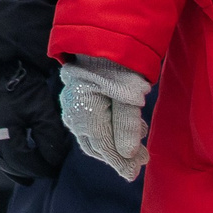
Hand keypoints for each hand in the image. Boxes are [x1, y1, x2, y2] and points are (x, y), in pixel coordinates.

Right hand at [0, 0, 72, 182]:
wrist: (4, 64)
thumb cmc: (26, 86)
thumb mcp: (43, 111)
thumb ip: (49, 138)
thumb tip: (54, 161)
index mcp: (5, 134)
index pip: (25, 161)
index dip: (42, 167)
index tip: (56, 169)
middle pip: (9, 164)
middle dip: (28, 172)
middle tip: (46, 175)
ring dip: (14, 169)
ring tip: (28, 176)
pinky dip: (6, 160)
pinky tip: (16, 160)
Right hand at [59, 56, 151, 182]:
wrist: (98, 39)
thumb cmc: (116, 65)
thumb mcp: (127, 96)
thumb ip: (127, 126)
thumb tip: (129, 155)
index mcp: (86, 116)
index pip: (105, 148)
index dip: (121, 163)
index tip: (135, 173)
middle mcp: (75, 116)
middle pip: (96, 146)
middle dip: (118, 155)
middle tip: (140, 159)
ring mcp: (72, 108)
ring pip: (92, 137)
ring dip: (113, 142)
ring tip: (137, 141)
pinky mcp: (75, 100)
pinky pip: (89, 125)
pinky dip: (105, 131)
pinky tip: (120, 127)